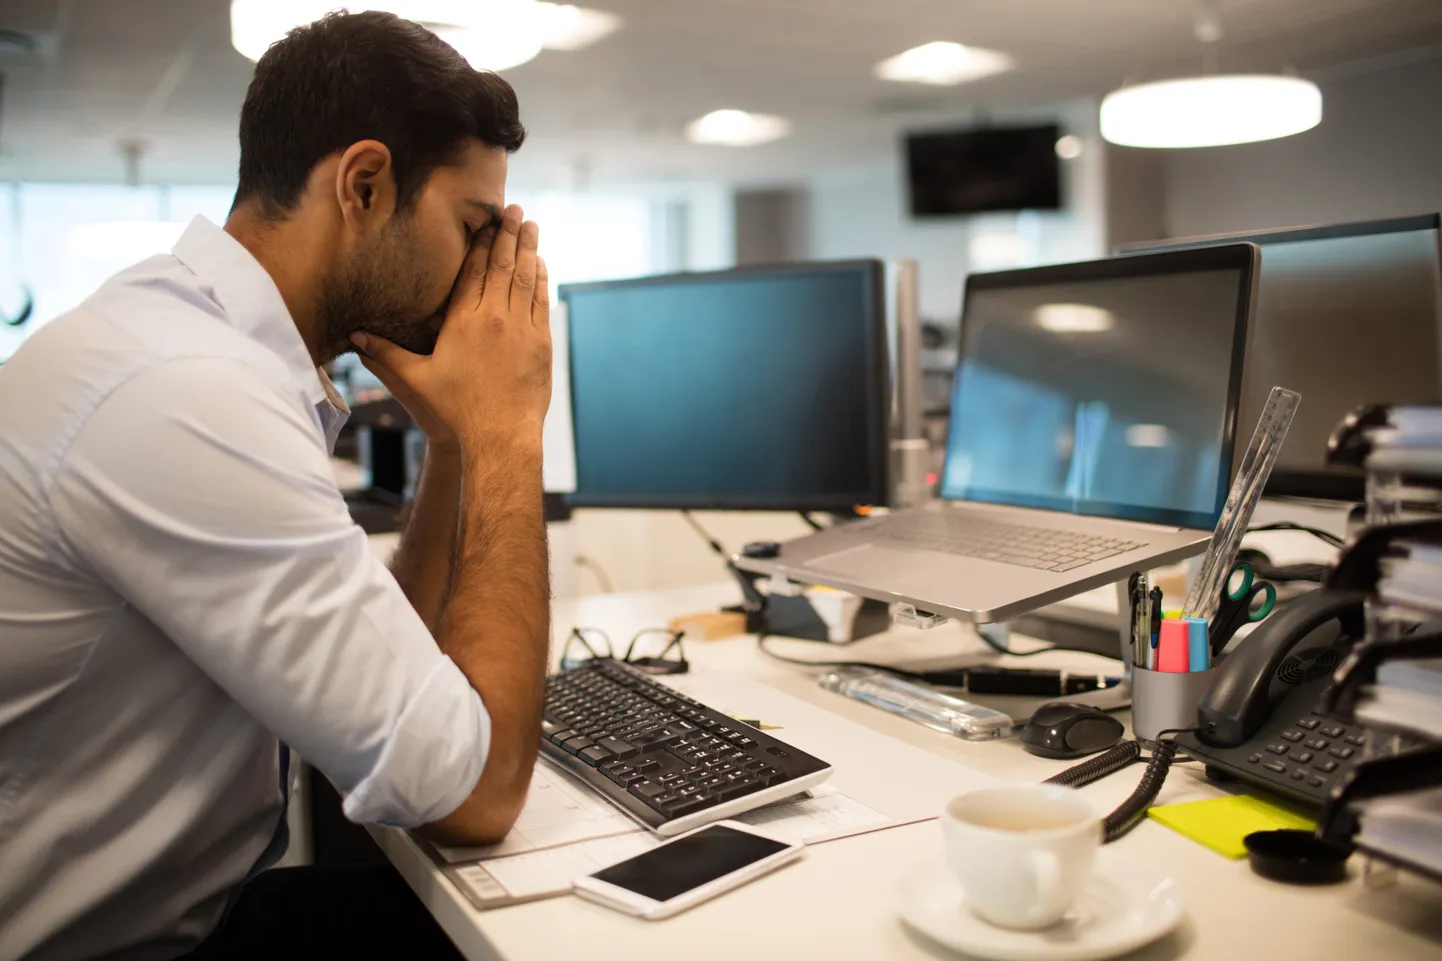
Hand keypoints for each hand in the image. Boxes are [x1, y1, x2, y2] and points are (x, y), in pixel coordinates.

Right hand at [352, 205, 551, 457]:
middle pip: (501, 266)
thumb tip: (353, 336)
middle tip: (513, 208)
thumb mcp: (415, 379)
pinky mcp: (541, 343)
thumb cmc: (455, 410)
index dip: (479, 243)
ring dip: (527, 248)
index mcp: (463, 321)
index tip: (485, 221)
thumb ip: (385, 354)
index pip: (472, 271)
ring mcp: (522, 329)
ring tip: (529, 224)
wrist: (500, 435)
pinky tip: (540, 263)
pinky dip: (541, 279)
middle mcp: (495, 319)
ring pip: (525, 278)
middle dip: (506, 233)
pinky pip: (541, 302)